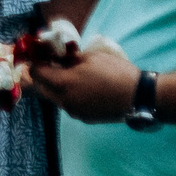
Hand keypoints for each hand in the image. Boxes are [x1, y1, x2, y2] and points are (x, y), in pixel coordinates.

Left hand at [24, 46, 139, 122]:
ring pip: (56, 98)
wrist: (139, 96)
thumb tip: (57, 57)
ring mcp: (73, 112)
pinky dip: (71, 95)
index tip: (39, 57)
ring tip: (72, 75)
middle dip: (44, 76)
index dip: (35, 63)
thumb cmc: (116, 72)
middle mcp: (63, 101)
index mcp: (62, 84)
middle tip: (52, 65)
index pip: (36, 74)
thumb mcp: (91, 57)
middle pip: (43, 88)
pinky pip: (70, 105)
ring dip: (58, 87)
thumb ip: (69, 58)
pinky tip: (85, 88)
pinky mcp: (84, 118)